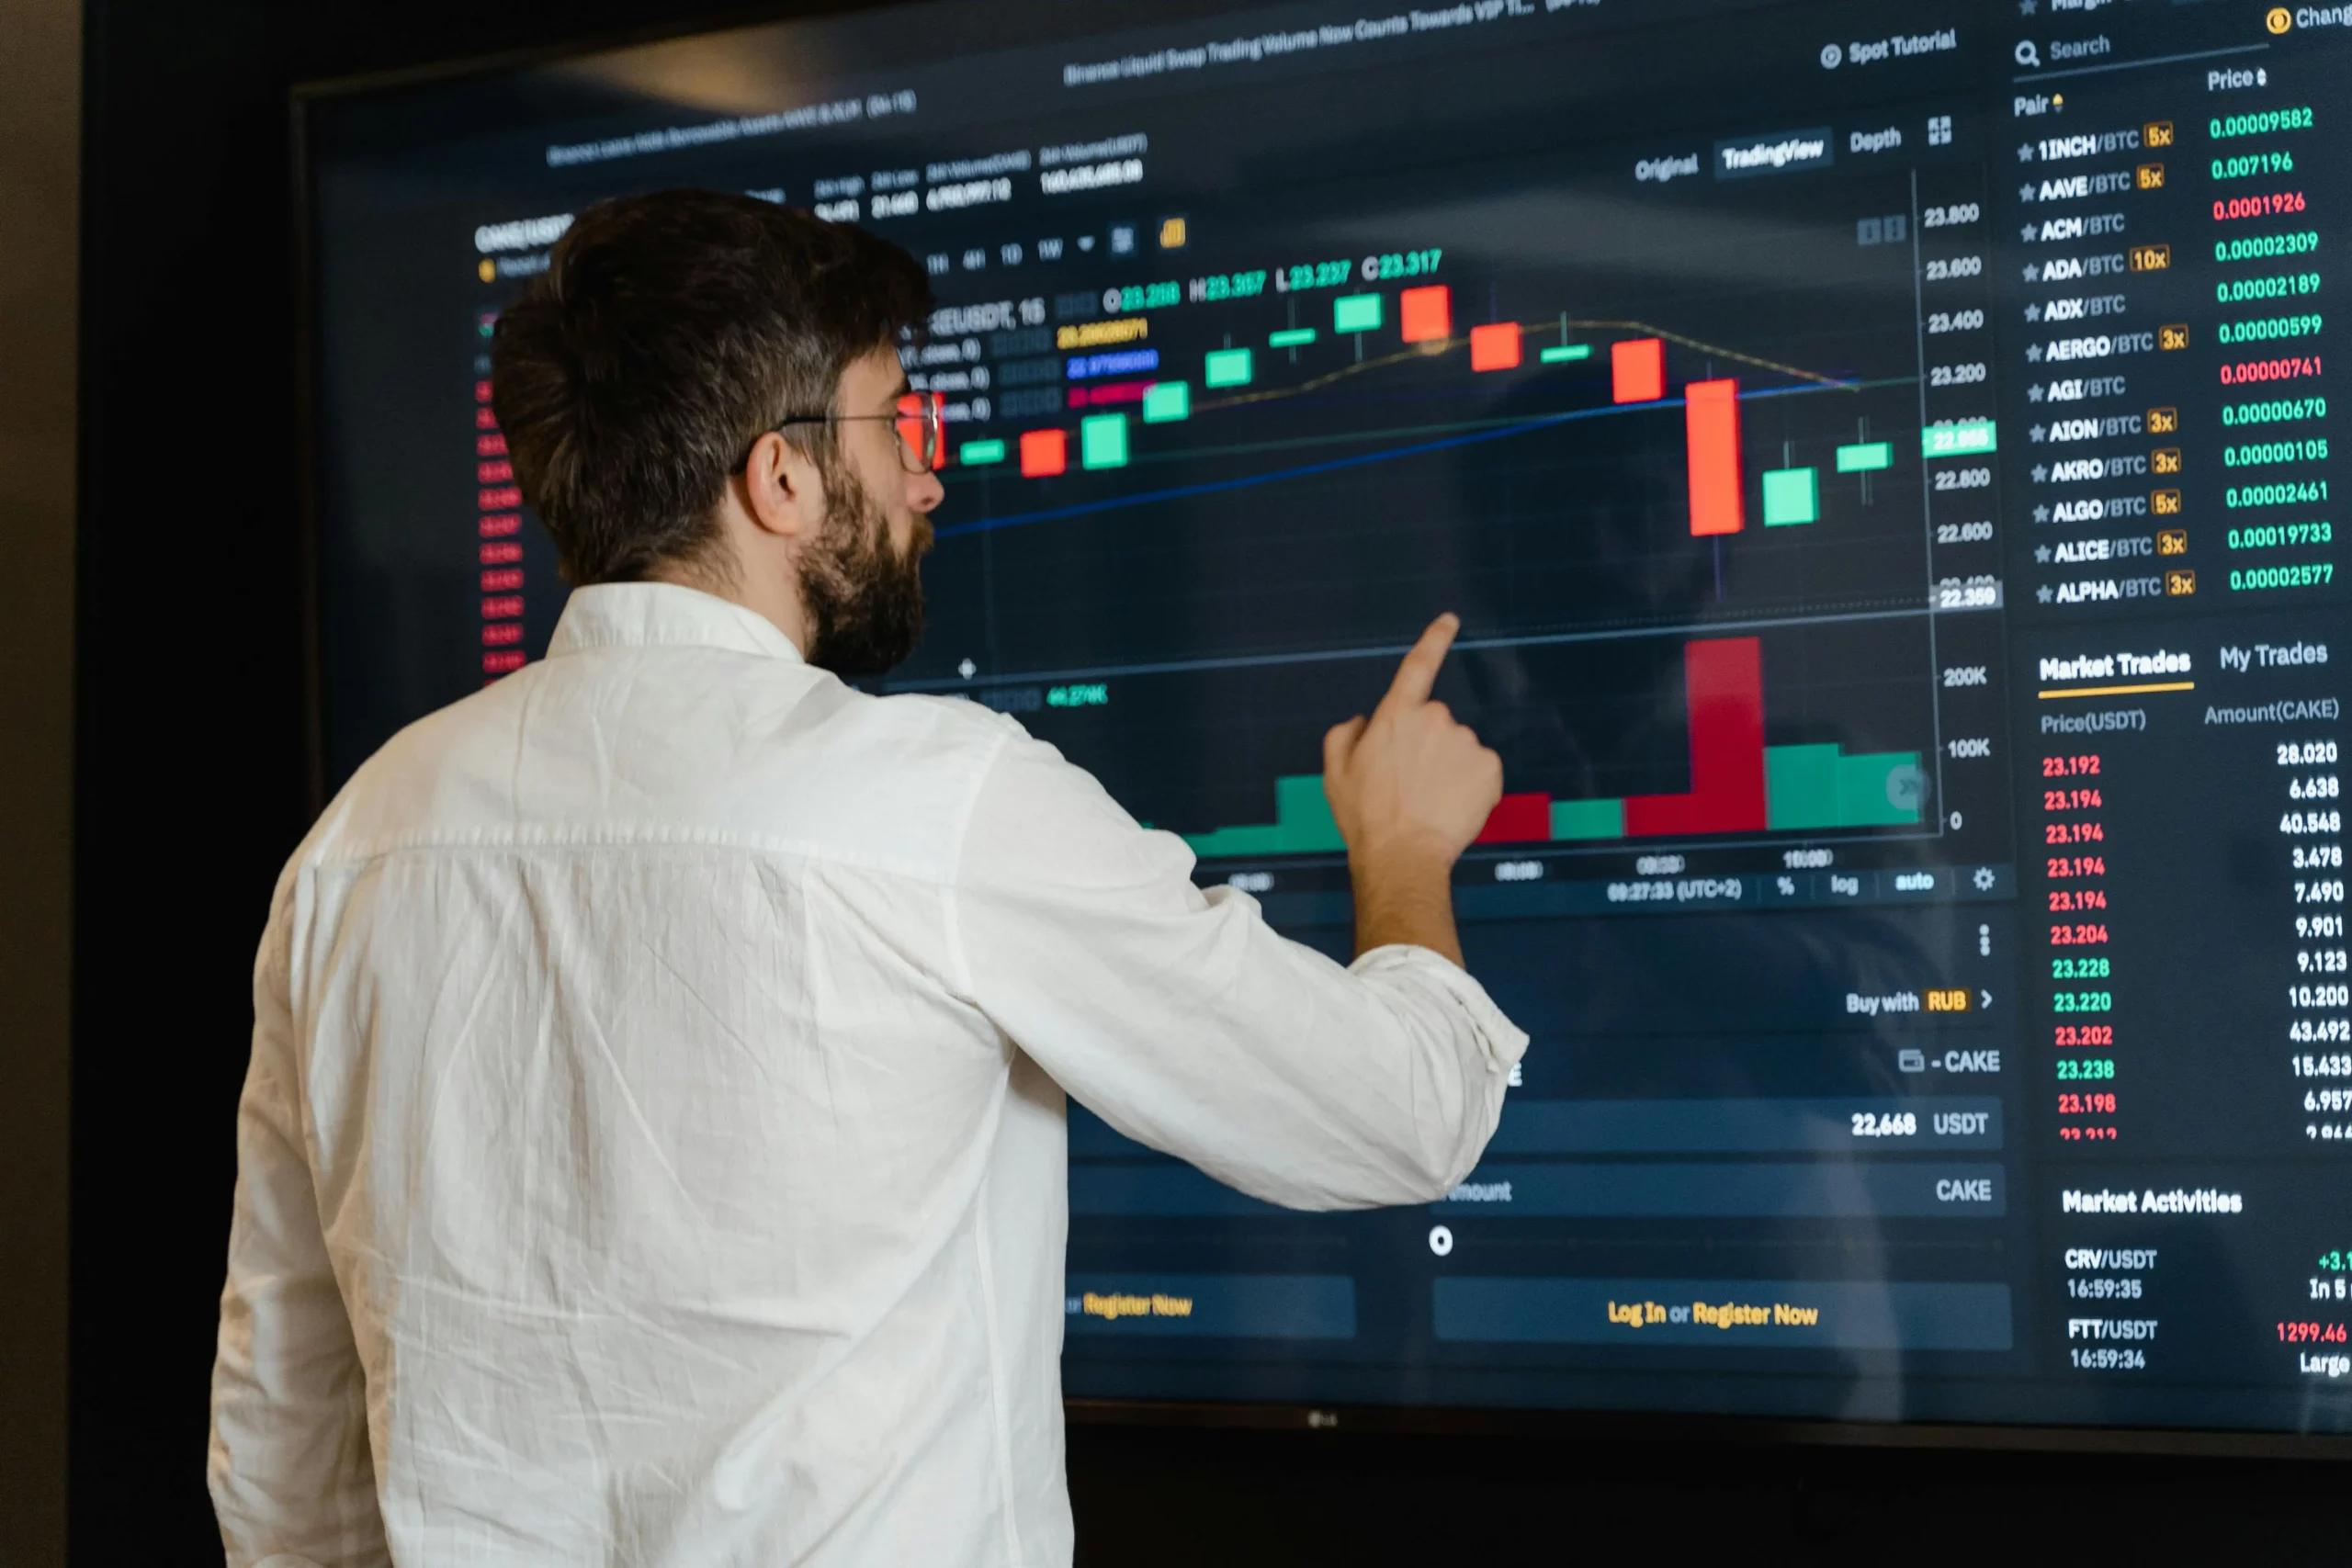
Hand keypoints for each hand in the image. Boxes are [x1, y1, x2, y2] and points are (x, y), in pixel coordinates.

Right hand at [1322, 614, 1503, 874]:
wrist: (1403, 855)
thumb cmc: (1365, 816)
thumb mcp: (1334, 772)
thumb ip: (1344, 735)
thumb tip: (1363, 722)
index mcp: (1396, 715)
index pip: (1417, 667)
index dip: (1434, 639)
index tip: (1450, 621)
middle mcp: (1435, 719)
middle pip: (1436, 725)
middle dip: (1427, 748)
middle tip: (1409, 786)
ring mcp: (1466, 743)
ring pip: (1459, 750)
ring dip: (1448, 770)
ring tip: (1429, 803)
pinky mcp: (1490, 769)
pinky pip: (1481, 773)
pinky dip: (1470, 788)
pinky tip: (1452, 809)